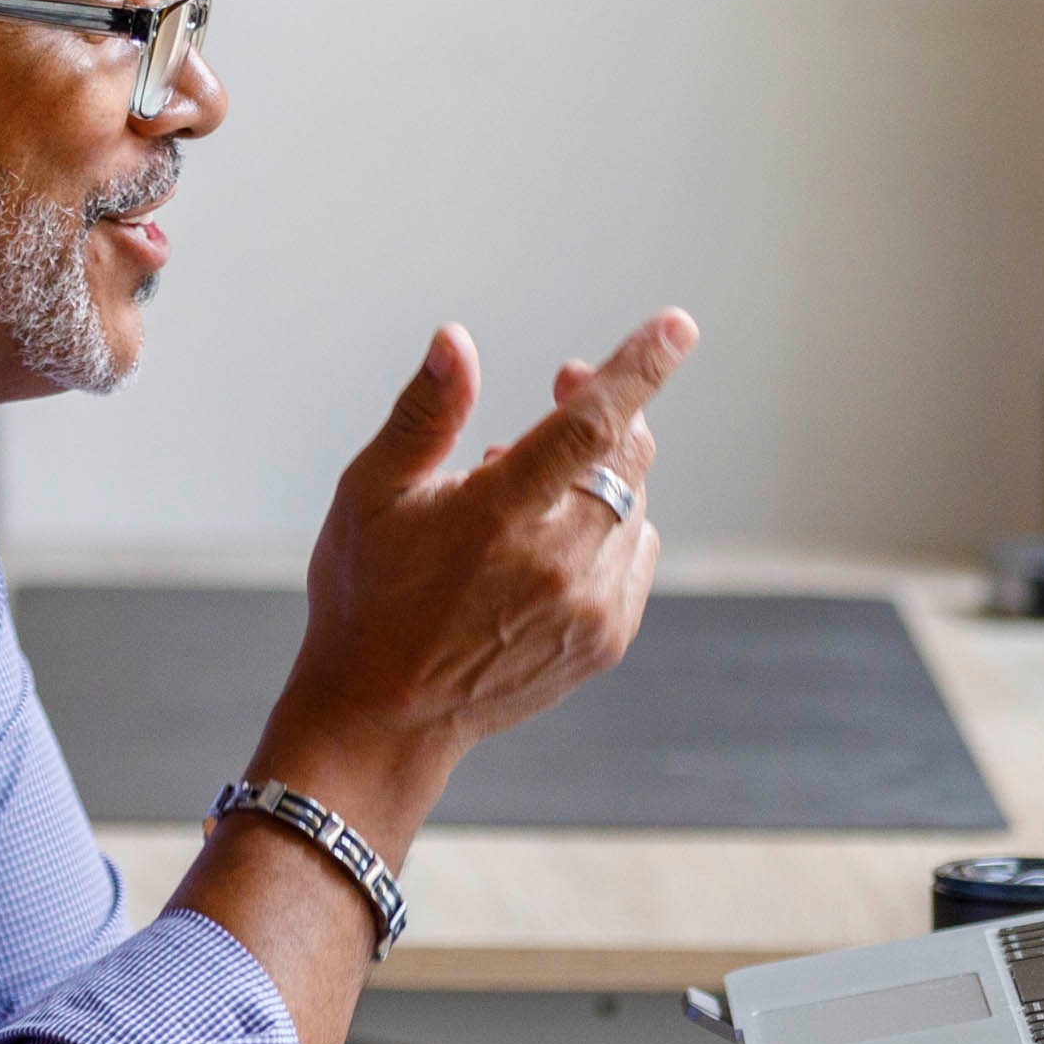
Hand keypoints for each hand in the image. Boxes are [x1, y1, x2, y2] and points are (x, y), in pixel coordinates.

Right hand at [258, 309, 697, 841]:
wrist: (384, 717)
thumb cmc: (367, 596)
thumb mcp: (371, 494)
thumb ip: (424, 414)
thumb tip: (455, 341)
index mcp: (496, 517)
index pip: (589, 426)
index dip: (636, 369)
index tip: (677, 327)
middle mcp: (556, 564)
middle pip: (626, 458)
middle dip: (607, 408)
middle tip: (563, 383)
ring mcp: (589, 608)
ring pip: (633, 504)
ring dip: (599, 474)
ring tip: (525, 488)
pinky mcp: (606, 639)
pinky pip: (635, 554)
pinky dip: (608, 528)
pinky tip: (549, 540)